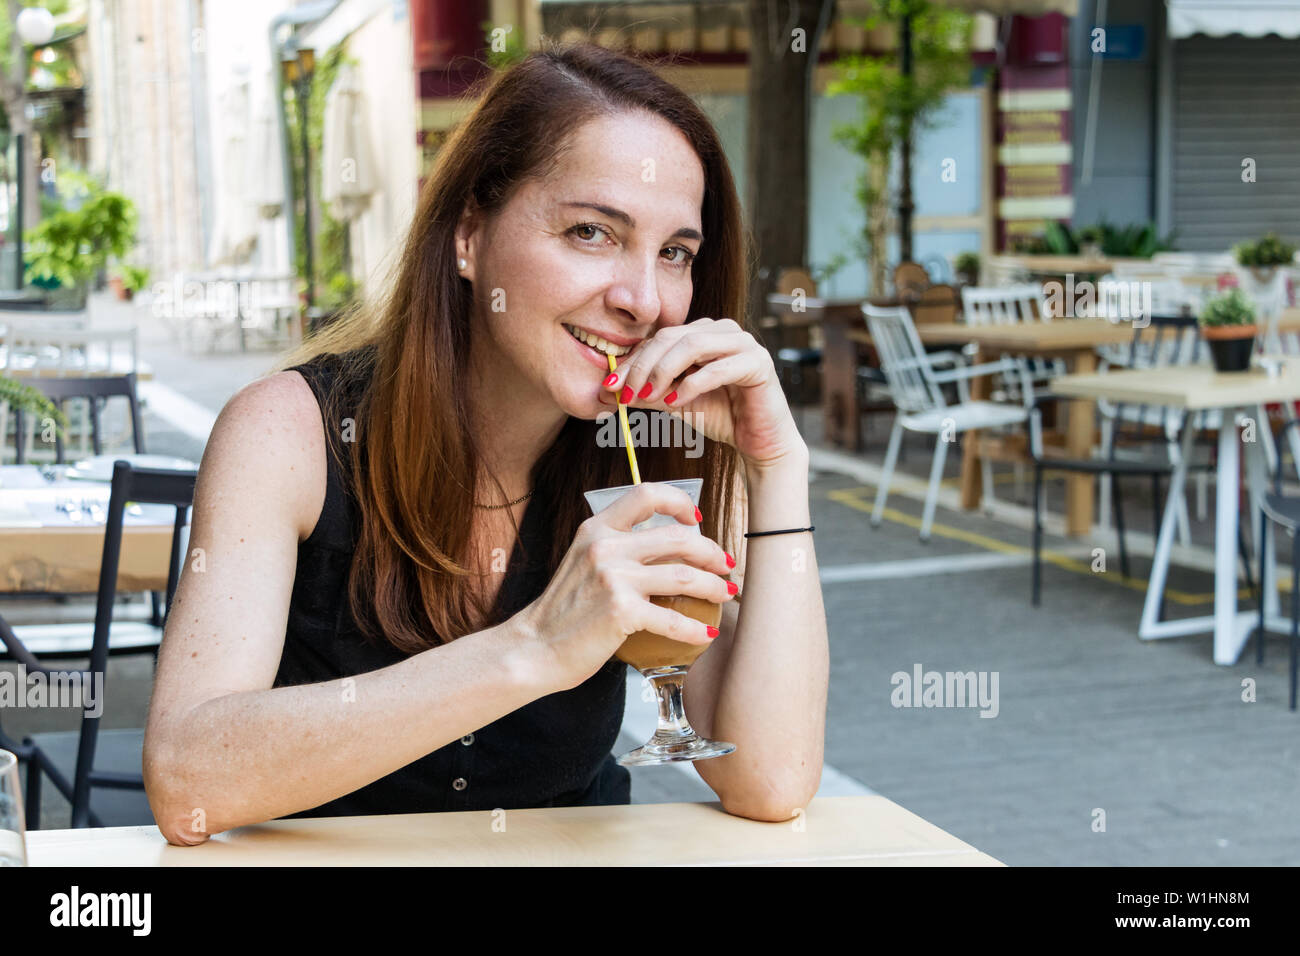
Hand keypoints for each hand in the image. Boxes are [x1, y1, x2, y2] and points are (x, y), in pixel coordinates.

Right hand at [516, 482, 735, 689]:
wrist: (534, 648)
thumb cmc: (563, 611)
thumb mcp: (583, 561)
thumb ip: (617, 548)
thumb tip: (665, 548)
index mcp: (597, 528)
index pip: (646, 494)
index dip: (679, 501)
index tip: (696, 518)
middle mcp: (606, 546)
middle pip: (679, 537)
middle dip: (711, 552)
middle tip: (725, 565)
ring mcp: (613, 578)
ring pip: (684, 576)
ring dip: (713, 587)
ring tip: (725, 595)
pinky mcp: (621, 611)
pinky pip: (672, 618)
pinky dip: (694, 629)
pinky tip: (704, 634)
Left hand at [600, 318, 804, 469]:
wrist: (759, 442)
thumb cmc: (720, 417)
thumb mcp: (674, 403)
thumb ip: (646, 394)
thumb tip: (608, 393)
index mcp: (701, 332)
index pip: (658, 339)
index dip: (631, 362)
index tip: (608, 387)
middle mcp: (722, 330)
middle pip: (671, 337)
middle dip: (643, 366)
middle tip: (624, 393)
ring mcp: (743, 343)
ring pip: (692, 345)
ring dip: (663, 372)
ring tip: (647, 397)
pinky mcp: (758, 363)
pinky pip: (718, 368)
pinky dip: (691, 385)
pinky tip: (674, 403)